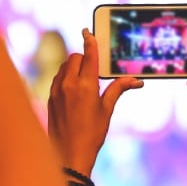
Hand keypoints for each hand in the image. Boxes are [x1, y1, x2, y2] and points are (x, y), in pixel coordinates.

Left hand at [48, 29, 141, 174]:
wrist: (69, 154)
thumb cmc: (92, 134)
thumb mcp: (107, 110)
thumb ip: (118, 90)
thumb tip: (136, 80)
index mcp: (86, 85)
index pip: (88, 55)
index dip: (89, 41)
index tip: (88, 31)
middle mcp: (69, 85)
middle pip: (74, 58)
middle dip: (83, 58)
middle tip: (93, 68)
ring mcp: (57, 91)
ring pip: (64, 67)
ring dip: (73, 67)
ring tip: (84, 80)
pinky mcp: (50, 98)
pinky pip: (57, 78)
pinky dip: (65, 77)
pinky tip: (72, 89)